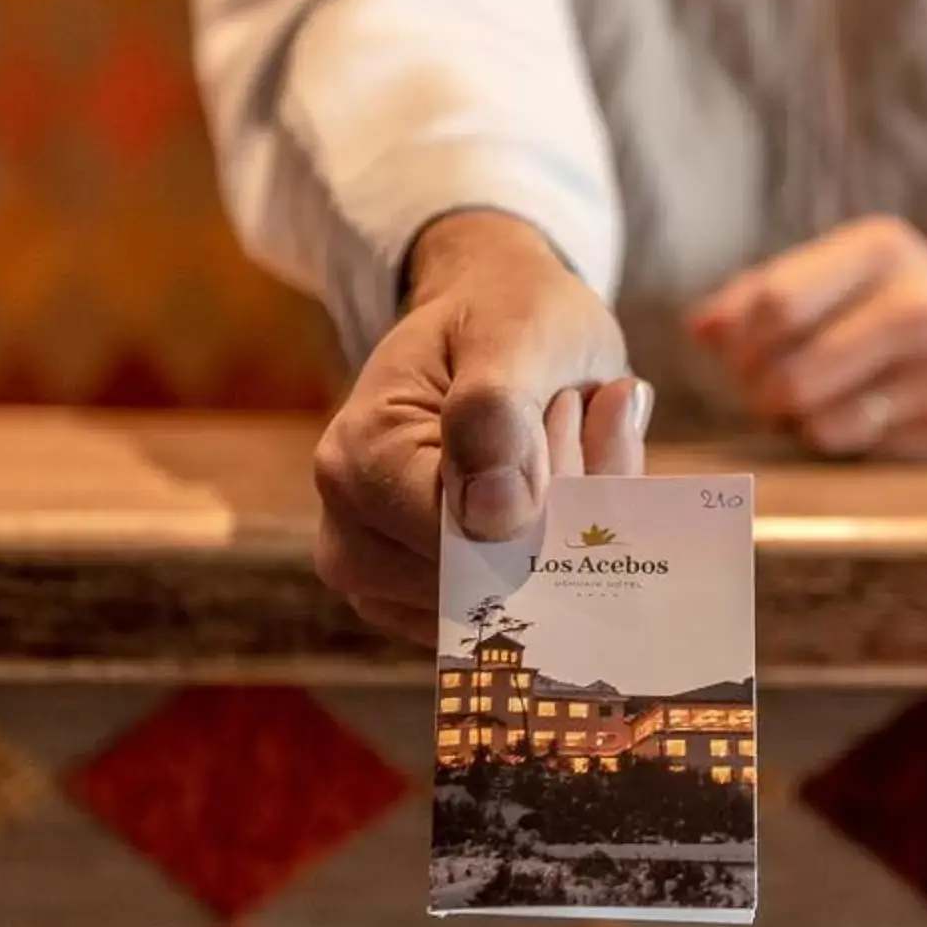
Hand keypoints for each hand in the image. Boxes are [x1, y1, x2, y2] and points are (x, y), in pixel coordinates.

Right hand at [314, 212, 651, 642]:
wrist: (490, 317)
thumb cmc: (501, 315)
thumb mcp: (515, 330)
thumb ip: (496, 411)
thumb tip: (492, 517)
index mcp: (357, 463)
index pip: (466, 538)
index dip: (543, 492)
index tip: (568, 408)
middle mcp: (353, 538)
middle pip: (491, 579)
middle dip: (562, 508)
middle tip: (573, 411)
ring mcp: (388, 585)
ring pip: (518, 604)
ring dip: (573, 524)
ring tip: (566, 432)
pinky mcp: (431, 606)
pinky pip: (525, 611)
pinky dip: (569, 548)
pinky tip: (568, 474)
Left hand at [690, 216, 926, 462]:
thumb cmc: (915, 305)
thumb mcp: (855, 273)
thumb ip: (767, 292)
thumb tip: (701, 329)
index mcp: (883, 247)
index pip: (773, 302)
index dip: (739, 342)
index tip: (737, 355)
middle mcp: (921, 302)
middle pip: (788, 370)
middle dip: (759, 392)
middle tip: (766, 392)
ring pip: (818, 419)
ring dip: (797, 423)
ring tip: (813, 404)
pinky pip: (860, 446)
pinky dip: (841, 439)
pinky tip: (860, 418)